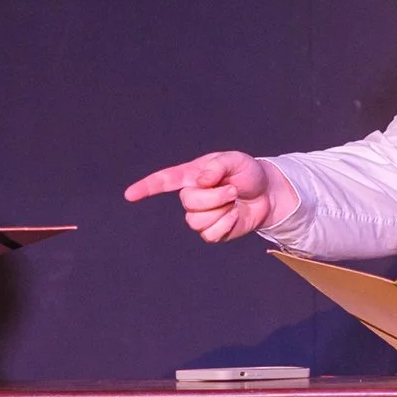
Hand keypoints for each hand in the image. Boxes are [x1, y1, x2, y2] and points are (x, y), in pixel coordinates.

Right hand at [123, 151, 298, 243]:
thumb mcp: (236, 160)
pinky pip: (210, 235)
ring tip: (233, 201)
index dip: (146, 187)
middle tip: (232, 190)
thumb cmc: (248, 173)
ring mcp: (201, 215)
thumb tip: (201, 180)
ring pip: (196, 222)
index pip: (164, 181)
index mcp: (192, 175)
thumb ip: (218, 166)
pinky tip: (235, 216)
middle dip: (214, 197)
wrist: (267, 194)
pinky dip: (227, 226)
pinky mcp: (212, 232)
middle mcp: (192, 196)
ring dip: (221, 211)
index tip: (130, 195)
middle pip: (187, 203)